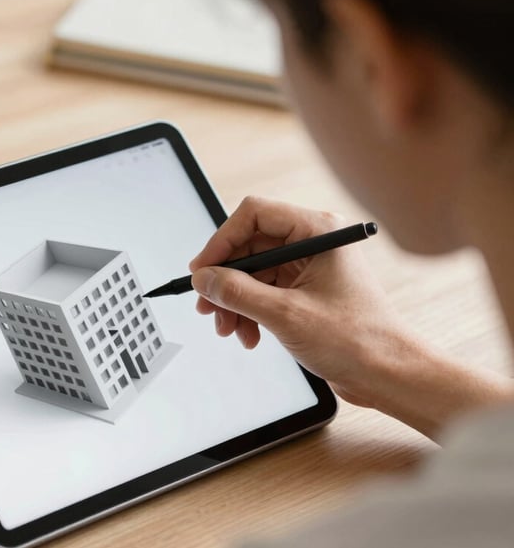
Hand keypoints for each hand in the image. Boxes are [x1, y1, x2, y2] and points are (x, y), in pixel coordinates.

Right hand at [189, 196, 408, 407]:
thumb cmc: (358, 340)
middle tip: (207, 306)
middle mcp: (314, 242)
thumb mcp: (286, 315)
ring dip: (235, 301)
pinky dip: (250, 311)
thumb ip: (237, 293)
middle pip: (250, 246)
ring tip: (229, 329)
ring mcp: (310, 266)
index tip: (202, 270)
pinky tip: (248, 334)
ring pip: (254, 272)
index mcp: (318, 231)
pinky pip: (265, 291)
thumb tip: (204, 279)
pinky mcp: (306, 290)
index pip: (254, 215)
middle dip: (226, 280)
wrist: (388, 374)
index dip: (222, 241)